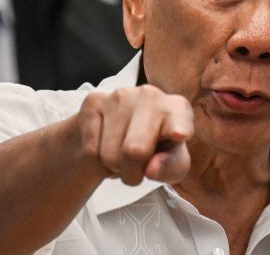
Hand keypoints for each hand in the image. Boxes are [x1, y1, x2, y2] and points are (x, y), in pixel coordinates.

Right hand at [77, 84, 193, 185]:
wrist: (122, 135)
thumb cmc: (157, 150)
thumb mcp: (173, 165)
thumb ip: (170, 167)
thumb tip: (151, 169)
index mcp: (177, 108)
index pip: (178, 121)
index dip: (178, 129)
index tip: (180, 134)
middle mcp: (150, 95)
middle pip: (135, 151)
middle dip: (133, 173)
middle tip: (136, 169)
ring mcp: (120, 95)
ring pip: (109, 155)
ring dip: (114, 167)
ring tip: (122, 155)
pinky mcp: (94, 101)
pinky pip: (90, 150)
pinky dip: (96, 160)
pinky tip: (106, 146)